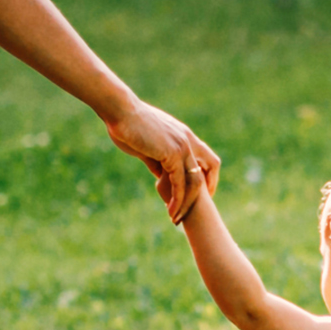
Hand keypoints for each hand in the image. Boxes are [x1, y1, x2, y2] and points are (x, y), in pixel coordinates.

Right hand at [104, 98, 220, 224]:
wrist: (120, 111)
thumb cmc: (127, 125)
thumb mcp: (147, 146)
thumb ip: (157, 161)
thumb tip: (160, 176)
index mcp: (184, 135)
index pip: (207, 158)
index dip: (207, 176)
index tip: (200, 193)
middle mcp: (188, 140)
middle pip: (210, 168)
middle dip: (205, 192)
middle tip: (194, 210)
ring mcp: (182, 146)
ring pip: (195, 181)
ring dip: (187, 202)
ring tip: (176, 218)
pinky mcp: (172, 154)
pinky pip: (180, 183)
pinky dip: (177, 199)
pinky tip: (170, 210)